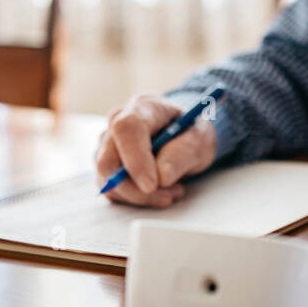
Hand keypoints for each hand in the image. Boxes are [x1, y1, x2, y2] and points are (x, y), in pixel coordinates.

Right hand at [95, 93, 216, 206]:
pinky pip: (113, 190)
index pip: (127, 129)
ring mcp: (107, 145)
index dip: (135, 159)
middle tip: (170, 195)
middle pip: (108, 160)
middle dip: (137, 188)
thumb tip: (162, 177)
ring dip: (141, 196)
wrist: (184, 135)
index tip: (152, 185)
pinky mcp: (107, 165)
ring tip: (173, 190)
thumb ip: (183, 153)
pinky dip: (136, 198)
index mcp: (143, 107)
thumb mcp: (200, 139)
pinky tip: (160, 191)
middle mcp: (117, 122)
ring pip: (108, 180)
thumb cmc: (189, 132)